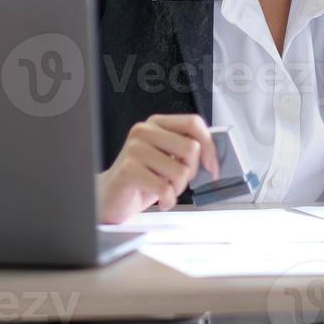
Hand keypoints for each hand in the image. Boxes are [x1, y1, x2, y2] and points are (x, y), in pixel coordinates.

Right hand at [96, 114, 218, 224]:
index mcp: (156, 123)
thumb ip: (185, 150)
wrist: (111, 196)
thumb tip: (213, 156)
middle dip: (191, 172)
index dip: (209, 145)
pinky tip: (159, 199)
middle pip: (191, 148)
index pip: (193, 123)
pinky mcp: (128, 169)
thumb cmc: (141, 178)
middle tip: (177, 181)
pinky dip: (167, 200)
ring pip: (180, 171)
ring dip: (177, 189)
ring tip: (164, 189)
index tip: (212, 165)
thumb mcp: (166, 158)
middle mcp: (144, 131)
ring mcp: (134, 149)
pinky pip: (164, 188)